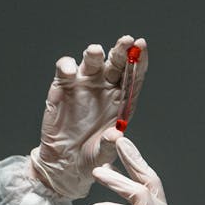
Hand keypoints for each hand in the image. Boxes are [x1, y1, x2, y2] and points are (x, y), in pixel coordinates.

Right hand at [29, 35, 147, 200]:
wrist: (65, 163)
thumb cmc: (90, 157)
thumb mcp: (102, 156)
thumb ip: (109, 145)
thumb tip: (114, 136)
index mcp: (122, 100)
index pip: (134, 76)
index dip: (139, 60)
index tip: (141, 45)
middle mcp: (105, 88)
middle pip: (116, 63)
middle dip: (121, 50)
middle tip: (125, 41)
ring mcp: (84, 84)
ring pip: (92, 61)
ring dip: (94, 54)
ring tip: (95, 52)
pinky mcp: (62, 86)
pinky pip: (65, 70)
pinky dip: (66, 66)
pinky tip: (69, 71)